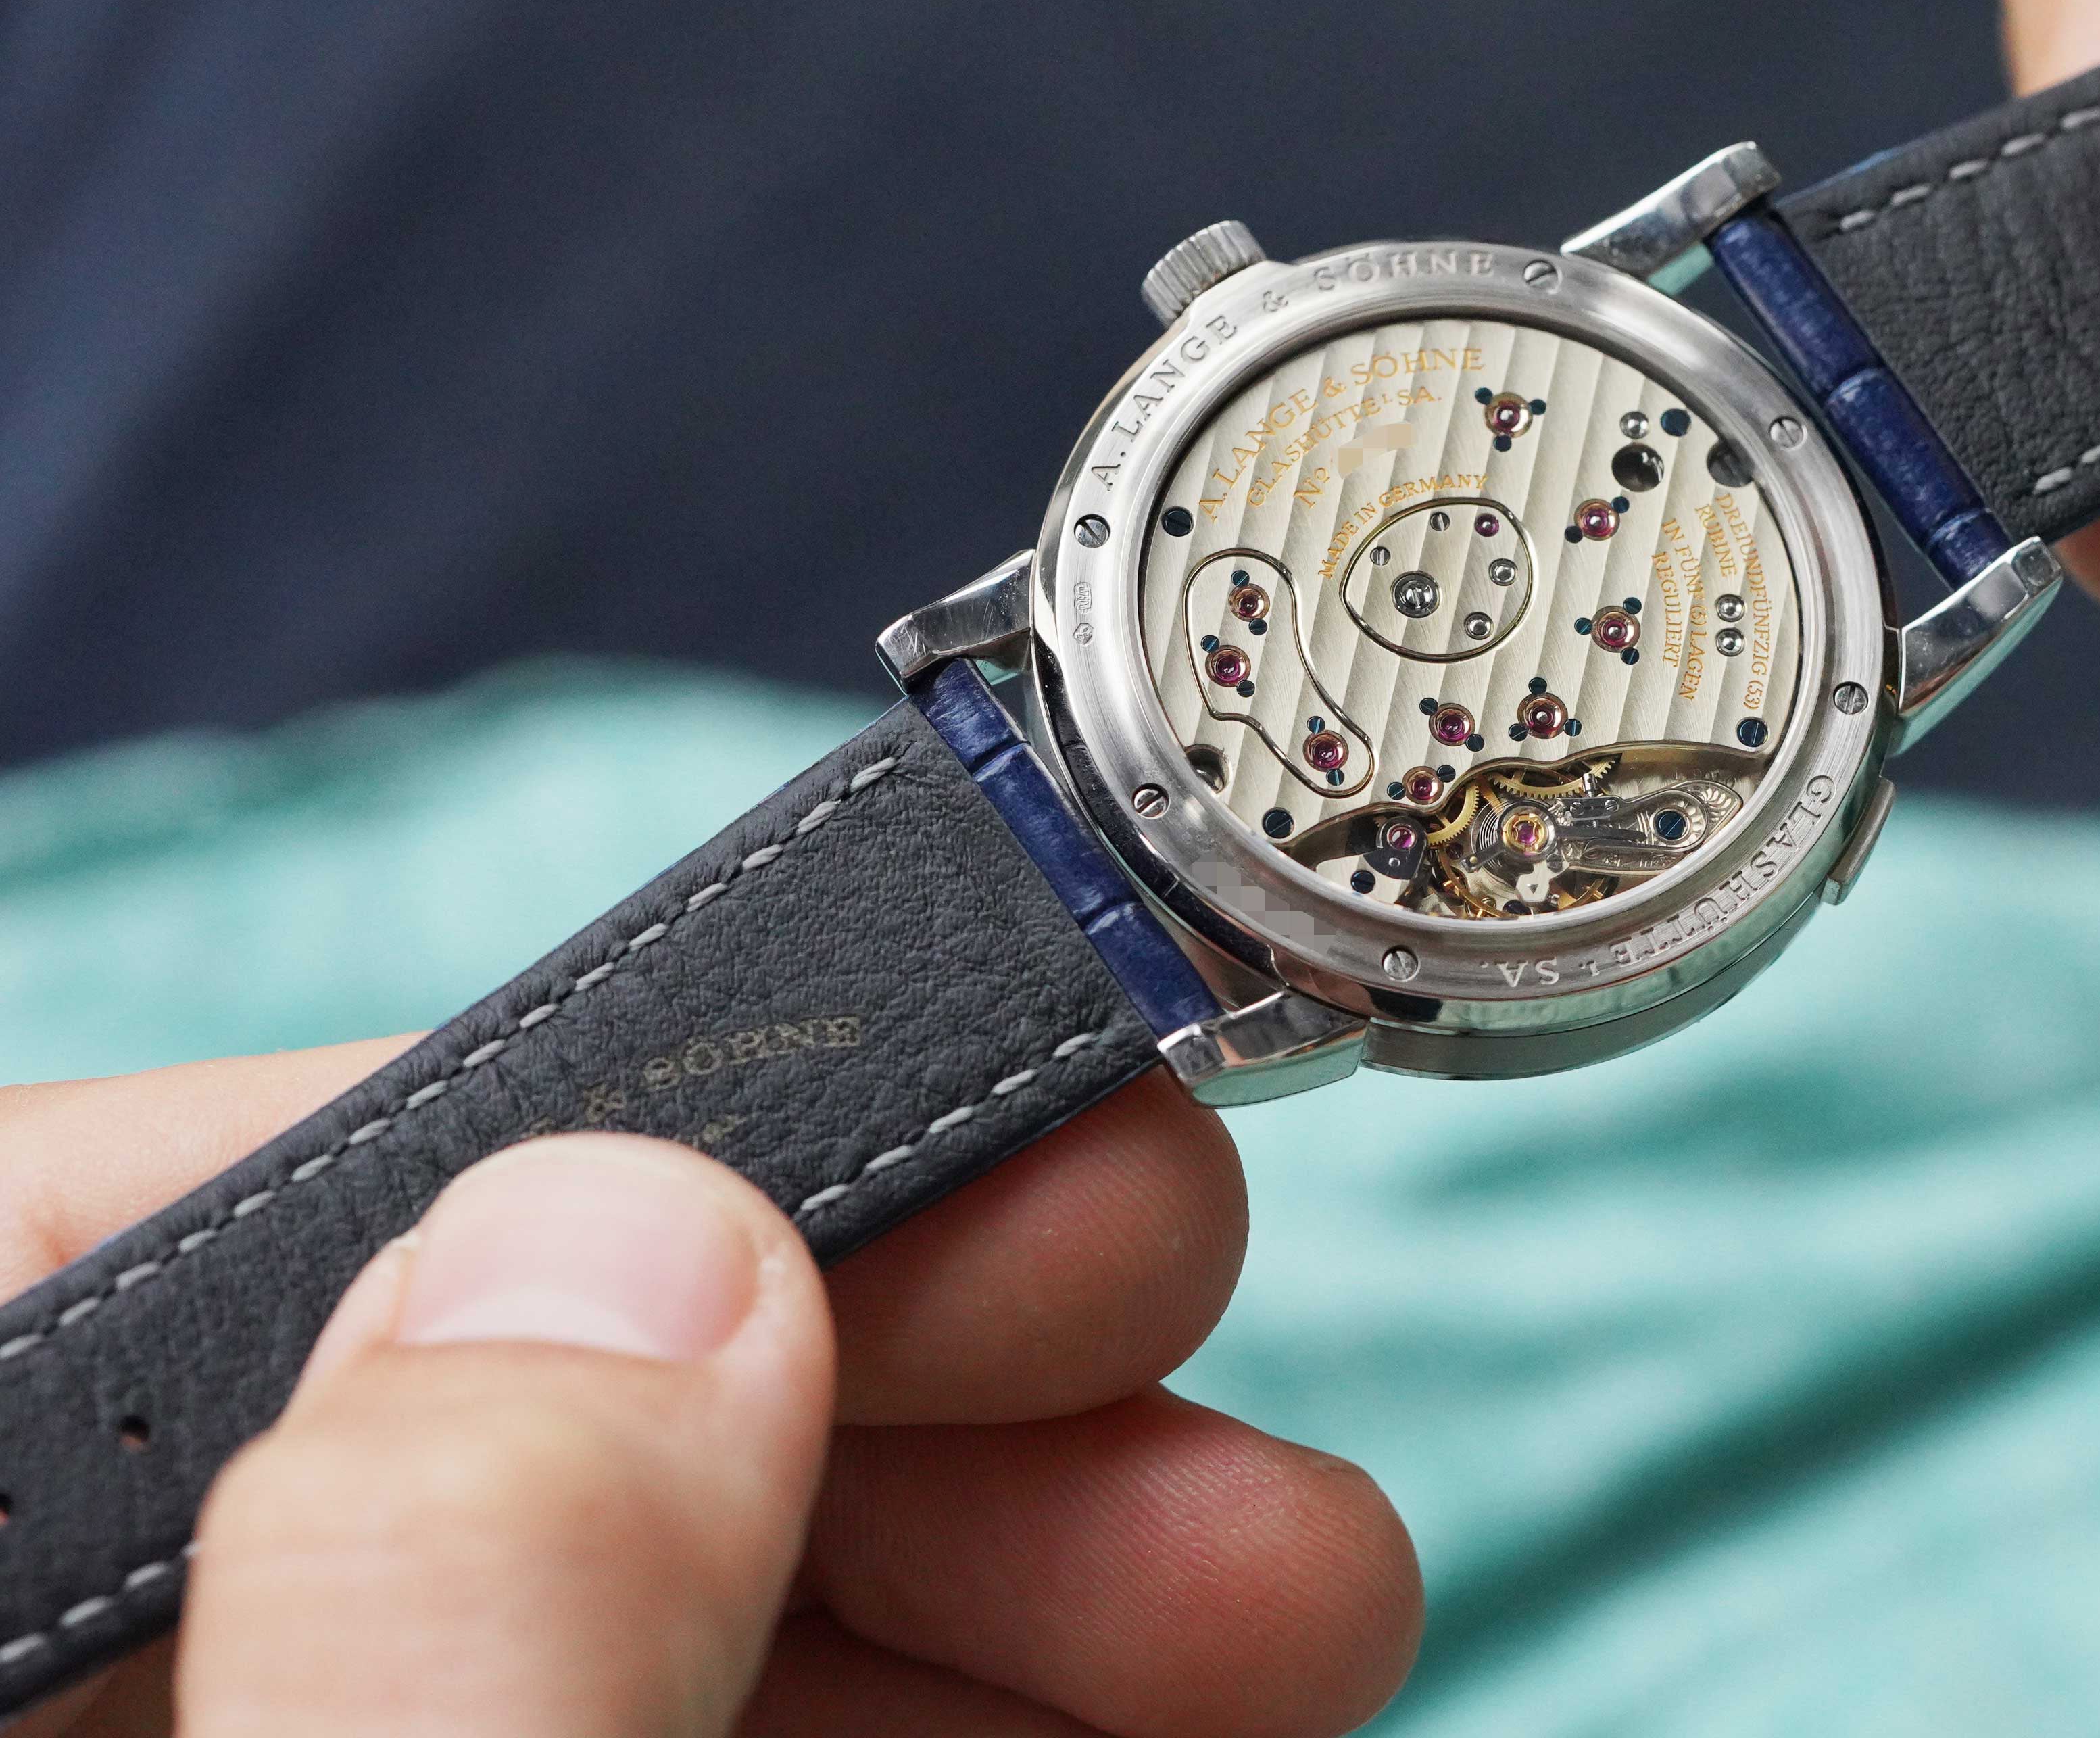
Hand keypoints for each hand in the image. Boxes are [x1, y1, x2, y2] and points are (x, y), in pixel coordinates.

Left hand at [1, 1041, 1419, 1734]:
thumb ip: (436, 1660)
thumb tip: (628, 1239)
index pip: (108, 1241)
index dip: (540, 1127)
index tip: (938, 1134)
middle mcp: (112, 1711)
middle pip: (450, 1422)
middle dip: (871, 1358)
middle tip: (1167, 1305)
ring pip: (645, 1587)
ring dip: (995, 1553)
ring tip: (1277, 1593)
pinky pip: (719, 1723)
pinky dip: (960, 1712)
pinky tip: (1167, 1705)